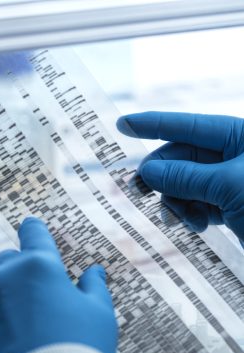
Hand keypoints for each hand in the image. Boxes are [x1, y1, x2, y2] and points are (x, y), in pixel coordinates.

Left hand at [0, 217, 117, 352]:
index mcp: (38, 266)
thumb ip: (94, 287)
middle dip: (17, 271)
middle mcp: (2, 277)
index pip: (34, 233)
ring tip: (11, 324)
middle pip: (5, 261)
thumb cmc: (80, 352)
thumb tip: (94, 270)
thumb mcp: (99, 315)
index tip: (30, 227)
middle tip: (29, 295)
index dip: (34, 230)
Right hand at [117, 111, 243, 241]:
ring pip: (184, 183)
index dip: (153, 124)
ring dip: (175, 200)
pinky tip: (194, 225)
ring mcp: (231, 182)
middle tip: (137, 189)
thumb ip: (185, 176)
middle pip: (181, 158)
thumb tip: (147, 170)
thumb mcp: (230, 186)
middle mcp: (236, 156)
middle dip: (162, 175)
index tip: (123, 124)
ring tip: (179, 218)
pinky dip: (189, 213)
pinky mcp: (230, 205)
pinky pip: (196, 203)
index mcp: (242, 137)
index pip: (189, 125)